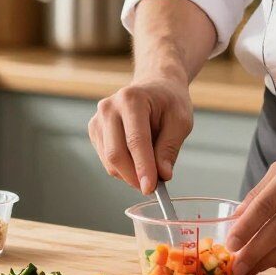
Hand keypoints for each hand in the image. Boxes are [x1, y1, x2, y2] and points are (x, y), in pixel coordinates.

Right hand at [88, 76, 193, 194]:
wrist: (155, 86)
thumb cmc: (169, 102)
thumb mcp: (180, 121)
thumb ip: (170, 148)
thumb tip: (162, 175)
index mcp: (131, 99)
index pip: (135, 140)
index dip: (143, 167)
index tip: (151, 188)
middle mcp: (109, 108)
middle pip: (116, 154)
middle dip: (134, 176)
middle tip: (153, 187)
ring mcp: (98, 120)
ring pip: (109, 162)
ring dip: (130, 174)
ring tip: (150, 166)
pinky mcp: (95, 131)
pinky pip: (106, 161)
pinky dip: (123, 169)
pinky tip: (137, 159)